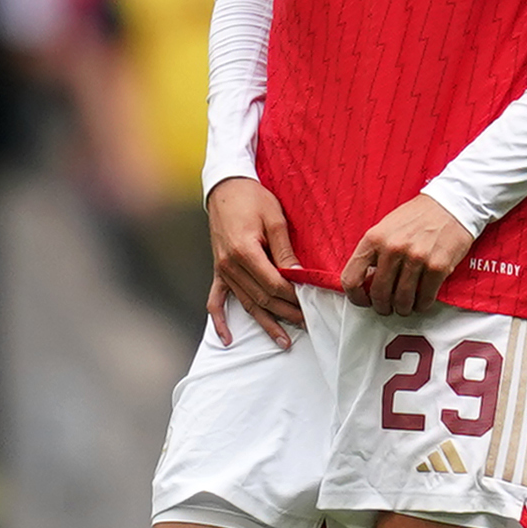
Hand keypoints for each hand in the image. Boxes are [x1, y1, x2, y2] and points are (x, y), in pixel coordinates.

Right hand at [207, 176, 303, 346]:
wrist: (226, 187)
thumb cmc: (252, 198)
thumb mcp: (275, 220)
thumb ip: (285, 251)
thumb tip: (299, 276)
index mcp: (244, 251)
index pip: (273, 284)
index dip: (293, 297)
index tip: (310, 304)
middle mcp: (230, 265)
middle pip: (261, 298)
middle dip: (286, 313)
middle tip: (307, 325)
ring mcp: (222, 269)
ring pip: (245, 304)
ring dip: (265, 323)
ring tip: (283, 341)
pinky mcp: (218, 270)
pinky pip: (216, 300)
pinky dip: (220, 321)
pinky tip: (227, 338)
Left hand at [338, 193, 474, 314]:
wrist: (451, 205)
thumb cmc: (417, 217)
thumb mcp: (386, 228)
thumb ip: (374, 252)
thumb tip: (366, 281)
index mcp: (374, 238)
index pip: (351, 278)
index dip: (356, 296)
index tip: (364, 301)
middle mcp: (393, 248)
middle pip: (379, 293)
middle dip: (382, 306)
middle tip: (387, 308)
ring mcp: (416, 258)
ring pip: (402, 300)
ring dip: (403, 308)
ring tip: (405, 307)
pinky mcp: (437, 266)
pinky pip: (425, 297)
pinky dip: (422, 304)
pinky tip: (421, 301)